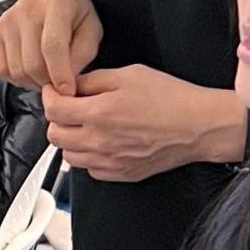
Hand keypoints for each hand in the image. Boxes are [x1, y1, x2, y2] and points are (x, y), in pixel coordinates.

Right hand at [0, 0, 99, 90]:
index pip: (52, 46)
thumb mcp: (92, 28)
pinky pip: (2, 69)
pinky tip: (30, 69)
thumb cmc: (75, 10)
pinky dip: (16, 78)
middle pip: (32, 64)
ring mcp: (7, 21)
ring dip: (33, 82)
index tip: (68, 92)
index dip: (60, 74)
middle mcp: (27, 11)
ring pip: (16, 70)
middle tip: (60, 83)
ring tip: (47, 75)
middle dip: (48, 83)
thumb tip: (66, 82)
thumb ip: (83, 54)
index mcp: (57, 6)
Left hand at [42, 67, 245, 183]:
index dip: (50, 96)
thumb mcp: (130, 75)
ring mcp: (109, 162)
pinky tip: (102, 143)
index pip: (53, 109)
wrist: (199, 126)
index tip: (56, 91)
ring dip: (71, 139)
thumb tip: (73, 84)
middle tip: (69, 107)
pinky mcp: (121, 174)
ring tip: (86, 126)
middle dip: (57, 118)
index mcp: (98, 113)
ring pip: (69, 156)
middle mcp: (99, 141)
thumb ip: (95, 80)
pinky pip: (90, 170)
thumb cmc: (171, 99)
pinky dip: (89, 157)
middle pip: (54, 135)